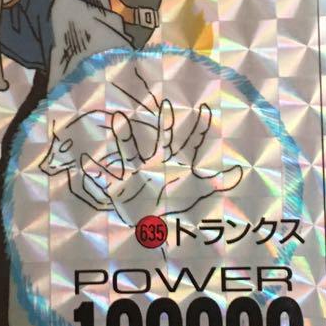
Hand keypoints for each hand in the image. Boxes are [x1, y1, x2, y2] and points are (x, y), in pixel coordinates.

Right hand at [79, 100, 242, 227]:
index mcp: (172, 164)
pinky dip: (95, 172)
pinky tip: (85, 161)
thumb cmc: (171, 204)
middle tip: (166, 101)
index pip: (189, 144)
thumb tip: (240, 170)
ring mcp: (136, 175)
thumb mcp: (198, 193)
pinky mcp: (120, 190)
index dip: (198, 129)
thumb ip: (220, 182)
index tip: (206, 109)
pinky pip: (105, 180)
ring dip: (124, 137)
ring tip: (118, 116)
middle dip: (162, 124)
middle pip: (161, 141)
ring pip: (130, 152)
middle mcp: (154, 165)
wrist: (147, 225)